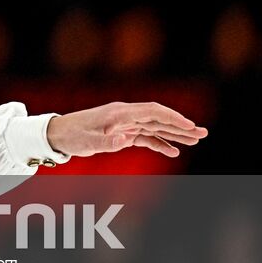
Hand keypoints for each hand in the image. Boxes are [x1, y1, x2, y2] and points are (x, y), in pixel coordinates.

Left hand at [45, 102, 207, 157]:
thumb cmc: (73, 136)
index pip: (152, 111)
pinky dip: (159, 143)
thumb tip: (125, 140)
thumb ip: (107, 142)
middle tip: (203, 134)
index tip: (190, 126)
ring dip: (174, 133)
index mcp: (120, 113)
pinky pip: (145, 136)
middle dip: (181, 125)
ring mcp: (125, 123)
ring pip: (154, 127)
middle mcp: (125, 115)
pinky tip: (173, 151)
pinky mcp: (122, 132)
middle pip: (158, 118)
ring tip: (196, 140)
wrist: (59, 134)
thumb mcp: (88, 142)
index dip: (172, 117)